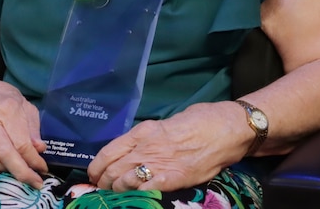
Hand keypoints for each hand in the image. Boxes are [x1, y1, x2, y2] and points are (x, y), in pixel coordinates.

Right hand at [0, 78, 47, 187]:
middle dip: (22, 172)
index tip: (42, 168)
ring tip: (16, 170)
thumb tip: (39, 149)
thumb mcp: (25, 106)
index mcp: (7, 108)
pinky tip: (0, 164)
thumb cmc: (2, 98)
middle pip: (5, 154)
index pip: (22, 143)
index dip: (34, 160)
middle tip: (35, 181)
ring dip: (5, 170)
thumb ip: (33, 129)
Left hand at [87, 102, 248, 190]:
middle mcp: (146, 146)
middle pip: (113, 169)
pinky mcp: (173, 178)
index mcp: (143, 131)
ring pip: (124, 182)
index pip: (109, 151)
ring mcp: (159, 163)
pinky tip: (133, 198)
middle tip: (101, 188)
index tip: (93, 174)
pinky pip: (145, 190)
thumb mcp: (168, 123)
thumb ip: (150, 137)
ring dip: (116, 190)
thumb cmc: (200, 121)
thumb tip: (136, 148)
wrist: (226, 129)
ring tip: (114, 195)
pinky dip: (135, 195)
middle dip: (104, 181)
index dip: (97, 166)